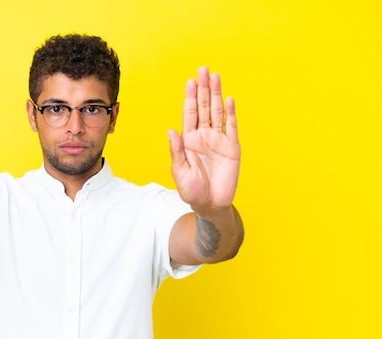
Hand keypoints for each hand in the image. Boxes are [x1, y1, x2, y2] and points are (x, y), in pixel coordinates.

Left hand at [168, 66, 239, 214]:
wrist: (210, 204)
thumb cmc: (192, 190)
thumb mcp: (180, 171)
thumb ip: (176, 150)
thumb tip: (171, 130)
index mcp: (189, 140)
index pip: (190, 113)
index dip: (190, 97)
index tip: (191, 81)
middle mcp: (204, 136)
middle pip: (204, 107)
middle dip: (204, 89)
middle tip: (204, 69)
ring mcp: (218, 140)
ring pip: (218, 112)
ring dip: (217, 94)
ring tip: (216, 77)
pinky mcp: (232, 148)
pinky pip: (232, 128)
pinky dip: (232, 114)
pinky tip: (229, 100)